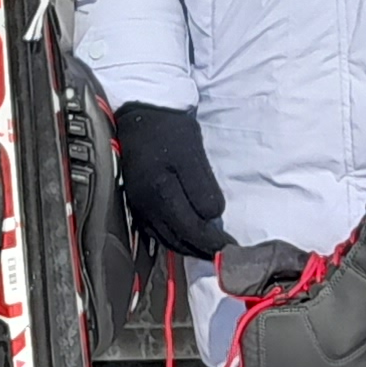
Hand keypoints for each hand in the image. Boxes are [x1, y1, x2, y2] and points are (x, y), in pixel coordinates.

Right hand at [112, 100, 231, 259]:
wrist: (140, 113)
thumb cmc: (169, 130)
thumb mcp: (192, 154)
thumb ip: (202, 188)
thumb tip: (212, 216)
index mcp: (160, 193)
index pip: (191, 230)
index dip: (212, 242)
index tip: (230, 247)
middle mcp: (145, 205)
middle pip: (176, 240)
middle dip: (201, 250)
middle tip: (222, 254)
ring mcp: (138, 205)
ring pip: (165, 238)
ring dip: (187, 248)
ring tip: (207, 249)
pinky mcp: (135, 201)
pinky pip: (154, 230)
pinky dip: (172, 238)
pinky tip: (183, 236)